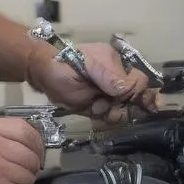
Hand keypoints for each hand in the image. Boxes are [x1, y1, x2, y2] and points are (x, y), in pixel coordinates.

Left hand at [28, 41, 158, 123]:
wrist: (43, 74)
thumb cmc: (64, 64)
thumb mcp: (87, 64)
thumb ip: (107, 74)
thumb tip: (126, 88)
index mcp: (118, 64)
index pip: (139, 82)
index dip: (134, 93)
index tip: (119, 98)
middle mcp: (117, 81)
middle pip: (135, 101)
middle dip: (122, 107)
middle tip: (103, 105)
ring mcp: (109, 95)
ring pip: (123, 112)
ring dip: (110, 114)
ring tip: (94, 106)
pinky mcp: (99, 108)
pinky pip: (110, 119)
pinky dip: (103, 119)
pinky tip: (92, 112)